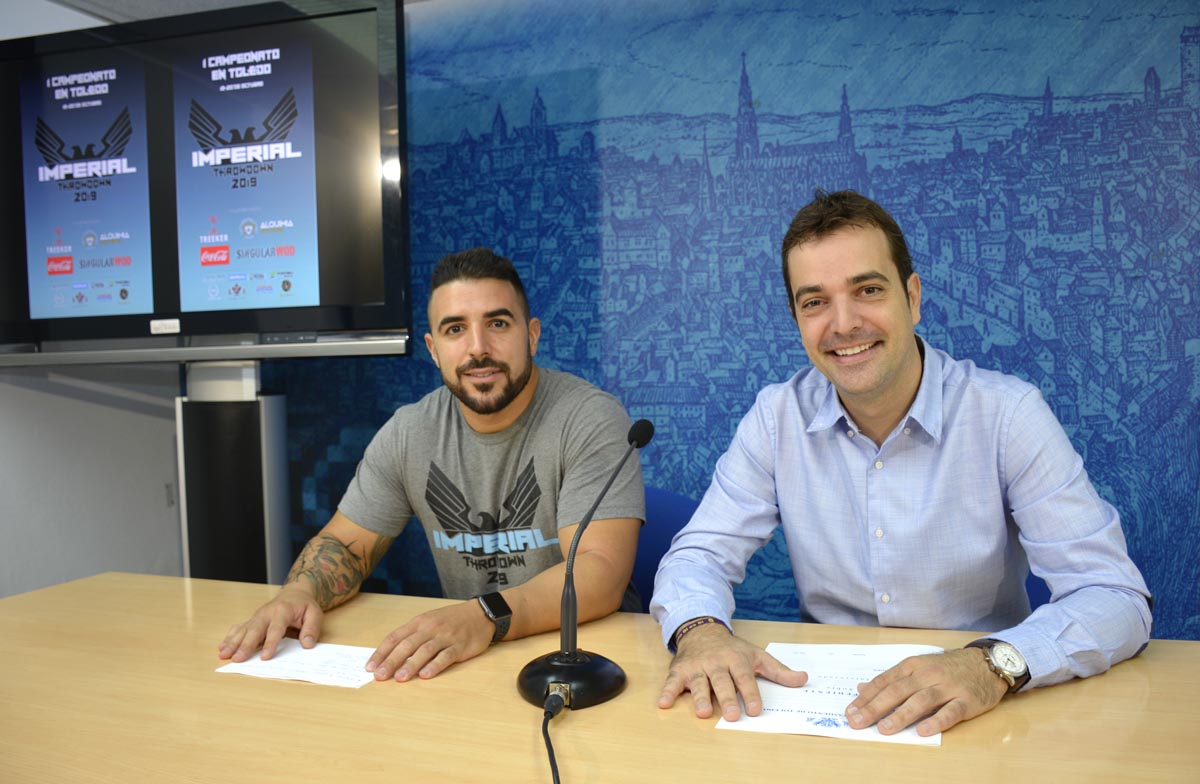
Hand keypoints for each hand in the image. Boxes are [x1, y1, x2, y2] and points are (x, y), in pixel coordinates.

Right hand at [217, 584, 324, 661]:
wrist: (294, 593)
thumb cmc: (304, 605)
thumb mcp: (315, 613)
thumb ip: (312, 628)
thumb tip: (307, 644)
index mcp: (283, 611)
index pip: (276, 628)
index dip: (270, 643)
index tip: (265, 657)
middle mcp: (266, 613)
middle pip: (254, 630)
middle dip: (245, 645)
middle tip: (237, 659)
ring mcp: (257, 617)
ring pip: (243, 630)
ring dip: (232, 642)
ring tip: (223, 654)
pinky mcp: (252, 621)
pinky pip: (239, 628)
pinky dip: (229, 637)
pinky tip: (222, 647)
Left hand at [365, 601, 493, 681]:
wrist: (480, 614)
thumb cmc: (451, 620)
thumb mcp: (429, 621)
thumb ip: (413, 636)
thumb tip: (391, 656)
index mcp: (419, 622)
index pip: (395, 637)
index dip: (381, 653)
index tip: (370, 667)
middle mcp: (430, 628)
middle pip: (407, 645)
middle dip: (391, 661)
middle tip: (380, 676)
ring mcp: (445, 636)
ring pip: (424, 651)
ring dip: (410, 665)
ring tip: (399, 678)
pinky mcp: (459, 645)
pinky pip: (445, 656)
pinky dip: (435, 666)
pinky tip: (426, 675)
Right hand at [657, 623, 808, 720]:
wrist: (701, 630)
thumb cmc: (732, 649)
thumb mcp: (756, 655)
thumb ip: (779, 671)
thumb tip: (804, 679)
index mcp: (736, 659)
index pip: (744, 677)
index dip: (750, 693)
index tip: (755, 708)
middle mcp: (716, 662)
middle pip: (722, 681)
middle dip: (726, 698)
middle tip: (731, 715)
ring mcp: (697, 667)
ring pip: (699, 683)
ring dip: (699, 697)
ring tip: (702, 712)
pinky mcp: (680, 671)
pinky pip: (673, 682)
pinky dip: (668, 691)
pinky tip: (664, 703)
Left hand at [845, 647, 1007, 735]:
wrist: (987, 663)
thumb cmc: (948, 667)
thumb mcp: (917, 667)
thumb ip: (891, 679)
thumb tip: (862, 688)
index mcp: (912, 666)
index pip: (884, 682)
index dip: (866, 697)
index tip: (850, 710)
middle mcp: (927, 674)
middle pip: (897, 691)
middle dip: (874, 707)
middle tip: (857, 721)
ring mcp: (947, 687)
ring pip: (920, 701)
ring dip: (900, 715)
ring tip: (884, 729)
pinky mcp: (966, 701)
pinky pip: (950, 712)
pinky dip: (936, 722)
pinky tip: (922, 731)